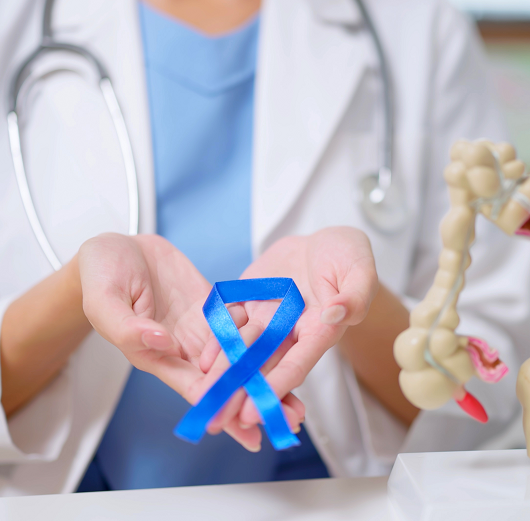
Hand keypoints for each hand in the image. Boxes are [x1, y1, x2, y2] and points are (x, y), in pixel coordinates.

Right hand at [78, 233, 302, 449]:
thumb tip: (164, 343)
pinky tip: (284, 344)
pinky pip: (238, 320)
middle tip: (290, 416)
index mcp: (156, 353)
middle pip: (225, 378)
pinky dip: (259, 335)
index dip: (222, 407)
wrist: (117, 248)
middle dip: (254, 397)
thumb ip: (129, 327)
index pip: (195, 387)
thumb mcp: (105, 301)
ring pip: (237, 354)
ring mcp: (199, 325)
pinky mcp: (209, 305)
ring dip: (265, 372)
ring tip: (298, 392)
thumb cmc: (101, 275)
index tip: (249, 429)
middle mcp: (183, 346)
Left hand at [200, 226, 377, 429]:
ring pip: (243, 349)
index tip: (257, 411)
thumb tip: (336, 313)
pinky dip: (217, 340)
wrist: (321, 243)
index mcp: (320, 329)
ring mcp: (268, 317)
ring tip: (205, 396)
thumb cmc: (348, 256)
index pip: (298, 362)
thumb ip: (354, 295)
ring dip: (225, 373)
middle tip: (221, 420)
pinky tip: (202, 361)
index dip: (278, 386)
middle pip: (266, 365)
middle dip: (244, 393)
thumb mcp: (359, 270)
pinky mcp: (249, 301)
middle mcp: (291, 331)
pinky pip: (230, 322)